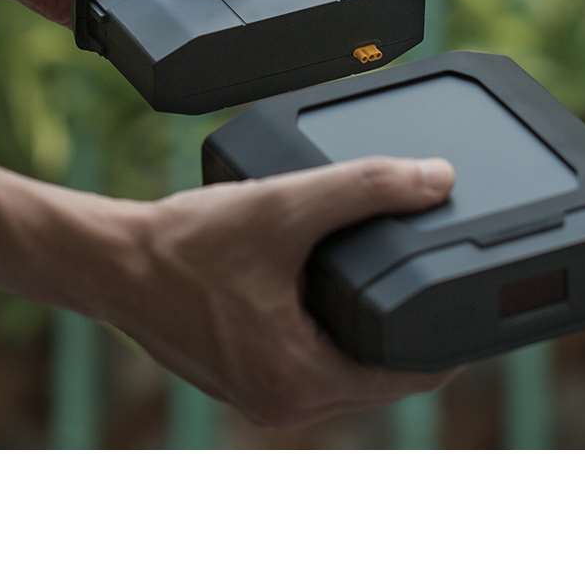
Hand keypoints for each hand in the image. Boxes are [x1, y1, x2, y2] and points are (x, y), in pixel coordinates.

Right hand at [81, 156, 459, 427]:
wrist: (107, 262)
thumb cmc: (183, 244)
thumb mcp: (285, 206)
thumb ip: (365, 188)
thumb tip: (437, 179)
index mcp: (302, 381)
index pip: (412, 377)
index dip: (453, 340)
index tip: (477, 304)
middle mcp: (285, 405)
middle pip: (383, 380)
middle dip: (414, 337)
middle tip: (442, 284)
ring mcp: (263, 399)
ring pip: (348, 377)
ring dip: (373, 340)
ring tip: (398, 288)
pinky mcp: (245, 382)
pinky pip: (313, 370)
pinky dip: (335, 341)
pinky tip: (340, 303)